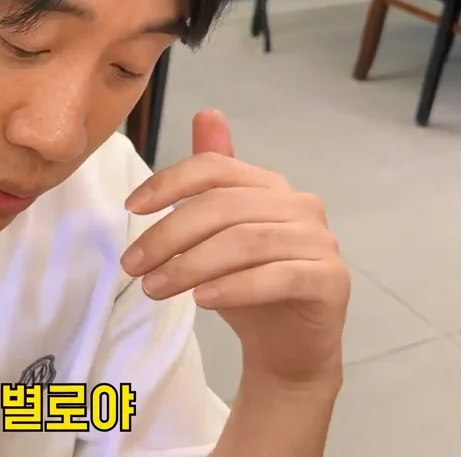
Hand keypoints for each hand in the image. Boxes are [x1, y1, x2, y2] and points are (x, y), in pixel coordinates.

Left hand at [120, 110, 349, 386]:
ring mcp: (320, 241)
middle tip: (132, 265)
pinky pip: (276, 277)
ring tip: (153, 289)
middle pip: (223, 207)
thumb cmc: (247, 284)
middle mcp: (300, 205)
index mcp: (270, 186)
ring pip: (245, 242)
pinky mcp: (330, 280)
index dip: (169, 183)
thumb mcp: (218, 231)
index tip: (130, 209)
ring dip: (190, 266)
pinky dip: (234, 288)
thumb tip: (207, 113)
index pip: (215, 168)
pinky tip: (202, 301)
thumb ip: (211, 179)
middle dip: (169, 235)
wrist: (287, 346)